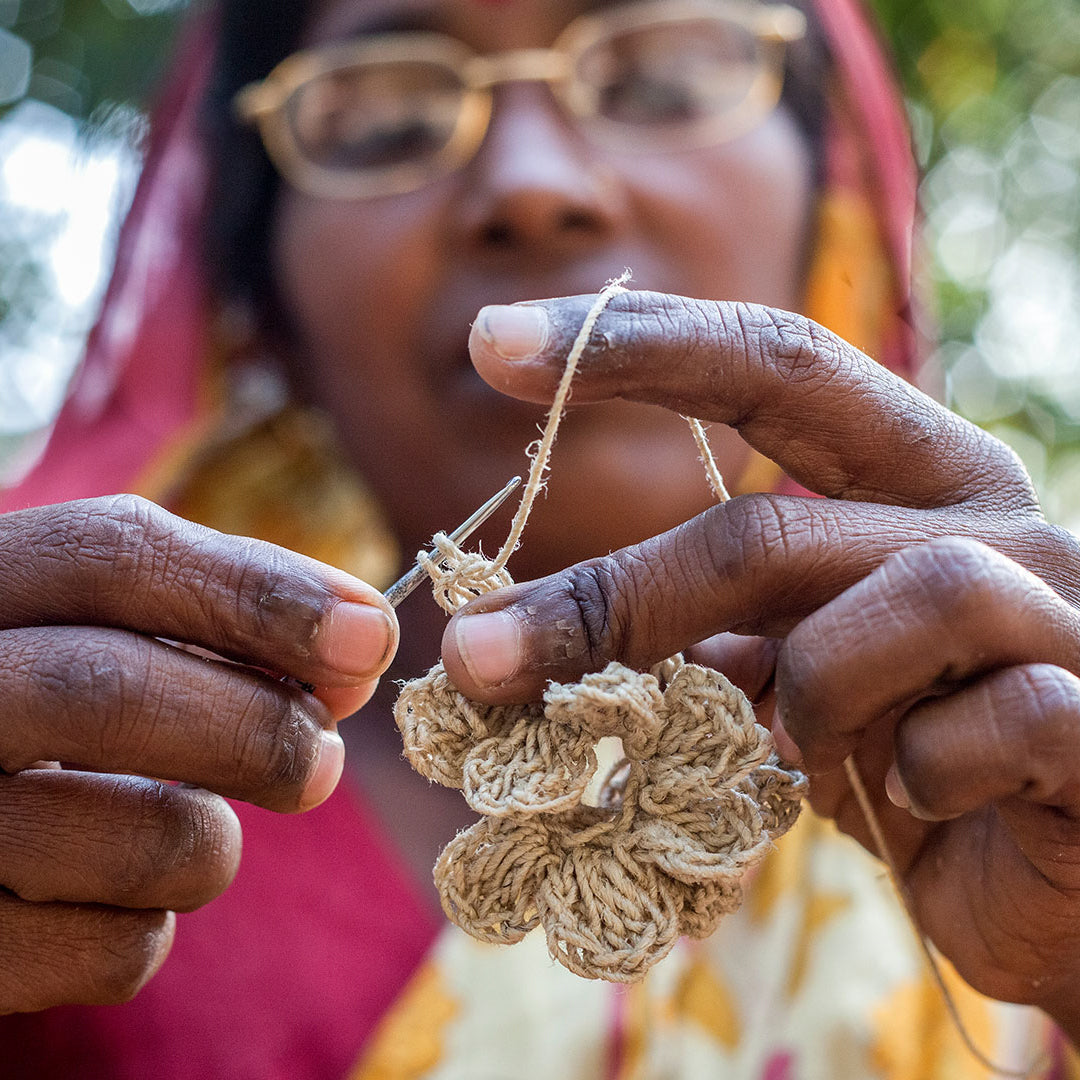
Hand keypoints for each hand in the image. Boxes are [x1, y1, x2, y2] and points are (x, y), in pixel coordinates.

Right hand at [0, 495, 397, 1012]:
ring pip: (139, 837)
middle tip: (323, 760)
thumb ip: (216, 614)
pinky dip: (149, 929)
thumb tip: (360, 649)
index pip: (114, 556)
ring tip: (196, 833)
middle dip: (260, 728)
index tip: (369, 637)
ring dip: (214, 843)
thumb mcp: (91, 631)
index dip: (261, 593)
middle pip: (112, 690)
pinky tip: (110, 898)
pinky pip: (109, 951)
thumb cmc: (32, 711)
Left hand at [443, 291, 1079, 1034]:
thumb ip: (709, 636)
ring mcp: (1065, 612)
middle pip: (771, 527)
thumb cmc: (918, 756)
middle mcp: (991, 521)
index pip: (775, 365)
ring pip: (903, 602)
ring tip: (802, 757)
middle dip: (614, 601)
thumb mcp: (799, 681)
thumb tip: (531, 637)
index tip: (493, 343)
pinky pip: (993, 719)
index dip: (639, 344)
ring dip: (807, 701)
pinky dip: (921, 772)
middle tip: (477, 657)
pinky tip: (922, 801)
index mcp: (913, 480)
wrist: (1068, 874)